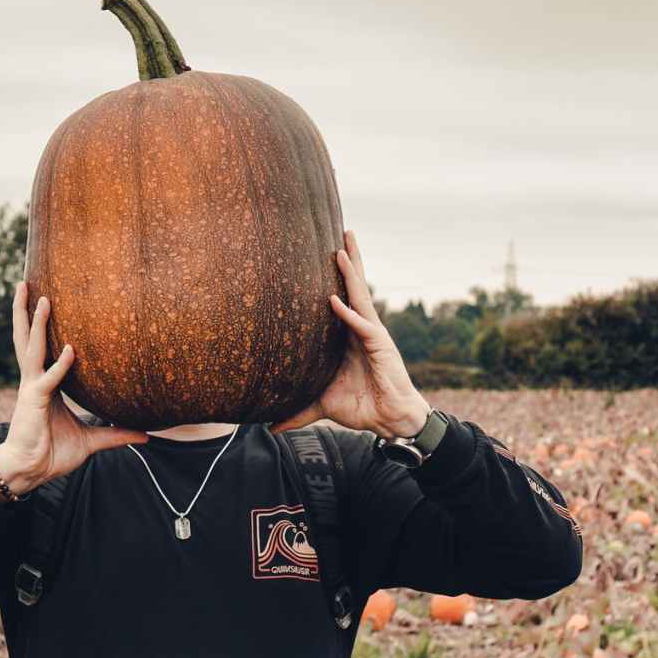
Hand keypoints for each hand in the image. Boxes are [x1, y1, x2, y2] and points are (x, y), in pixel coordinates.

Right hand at [0, 282, 149, 494]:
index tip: (44, 299)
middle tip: (25, 282)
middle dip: (25, 311)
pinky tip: (71, 350)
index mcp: (44, 384)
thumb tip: (146, 435)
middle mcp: (34, 380)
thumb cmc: (53, 453)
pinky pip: (49, 380)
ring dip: (35, 323)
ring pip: (32, 348)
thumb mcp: (91, 441)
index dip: (40, 325)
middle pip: (27, 338)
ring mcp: (32, 389)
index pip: (42, 347)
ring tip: (40, 297)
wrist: (30, 472)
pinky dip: (60, 365)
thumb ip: (116, 433)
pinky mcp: (33, 402)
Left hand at [270, 230, 430, 439]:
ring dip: (351, 272)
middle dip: (349, 260)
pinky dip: (347, 314)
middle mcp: (361, 328)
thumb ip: (298, 410)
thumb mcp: (322, 404)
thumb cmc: (360, 406)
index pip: (341, 297)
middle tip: (343, 230)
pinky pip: (362, 326)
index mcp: (347, 335)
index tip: (323, 250)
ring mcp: (372, 335)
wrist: (387, 420)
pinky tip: (333, 300)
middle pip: (354, 287)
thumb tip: (271, 426)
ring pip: (361, 297)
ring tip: (342, 247)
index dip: (336, 275)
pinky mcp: (380, 346)